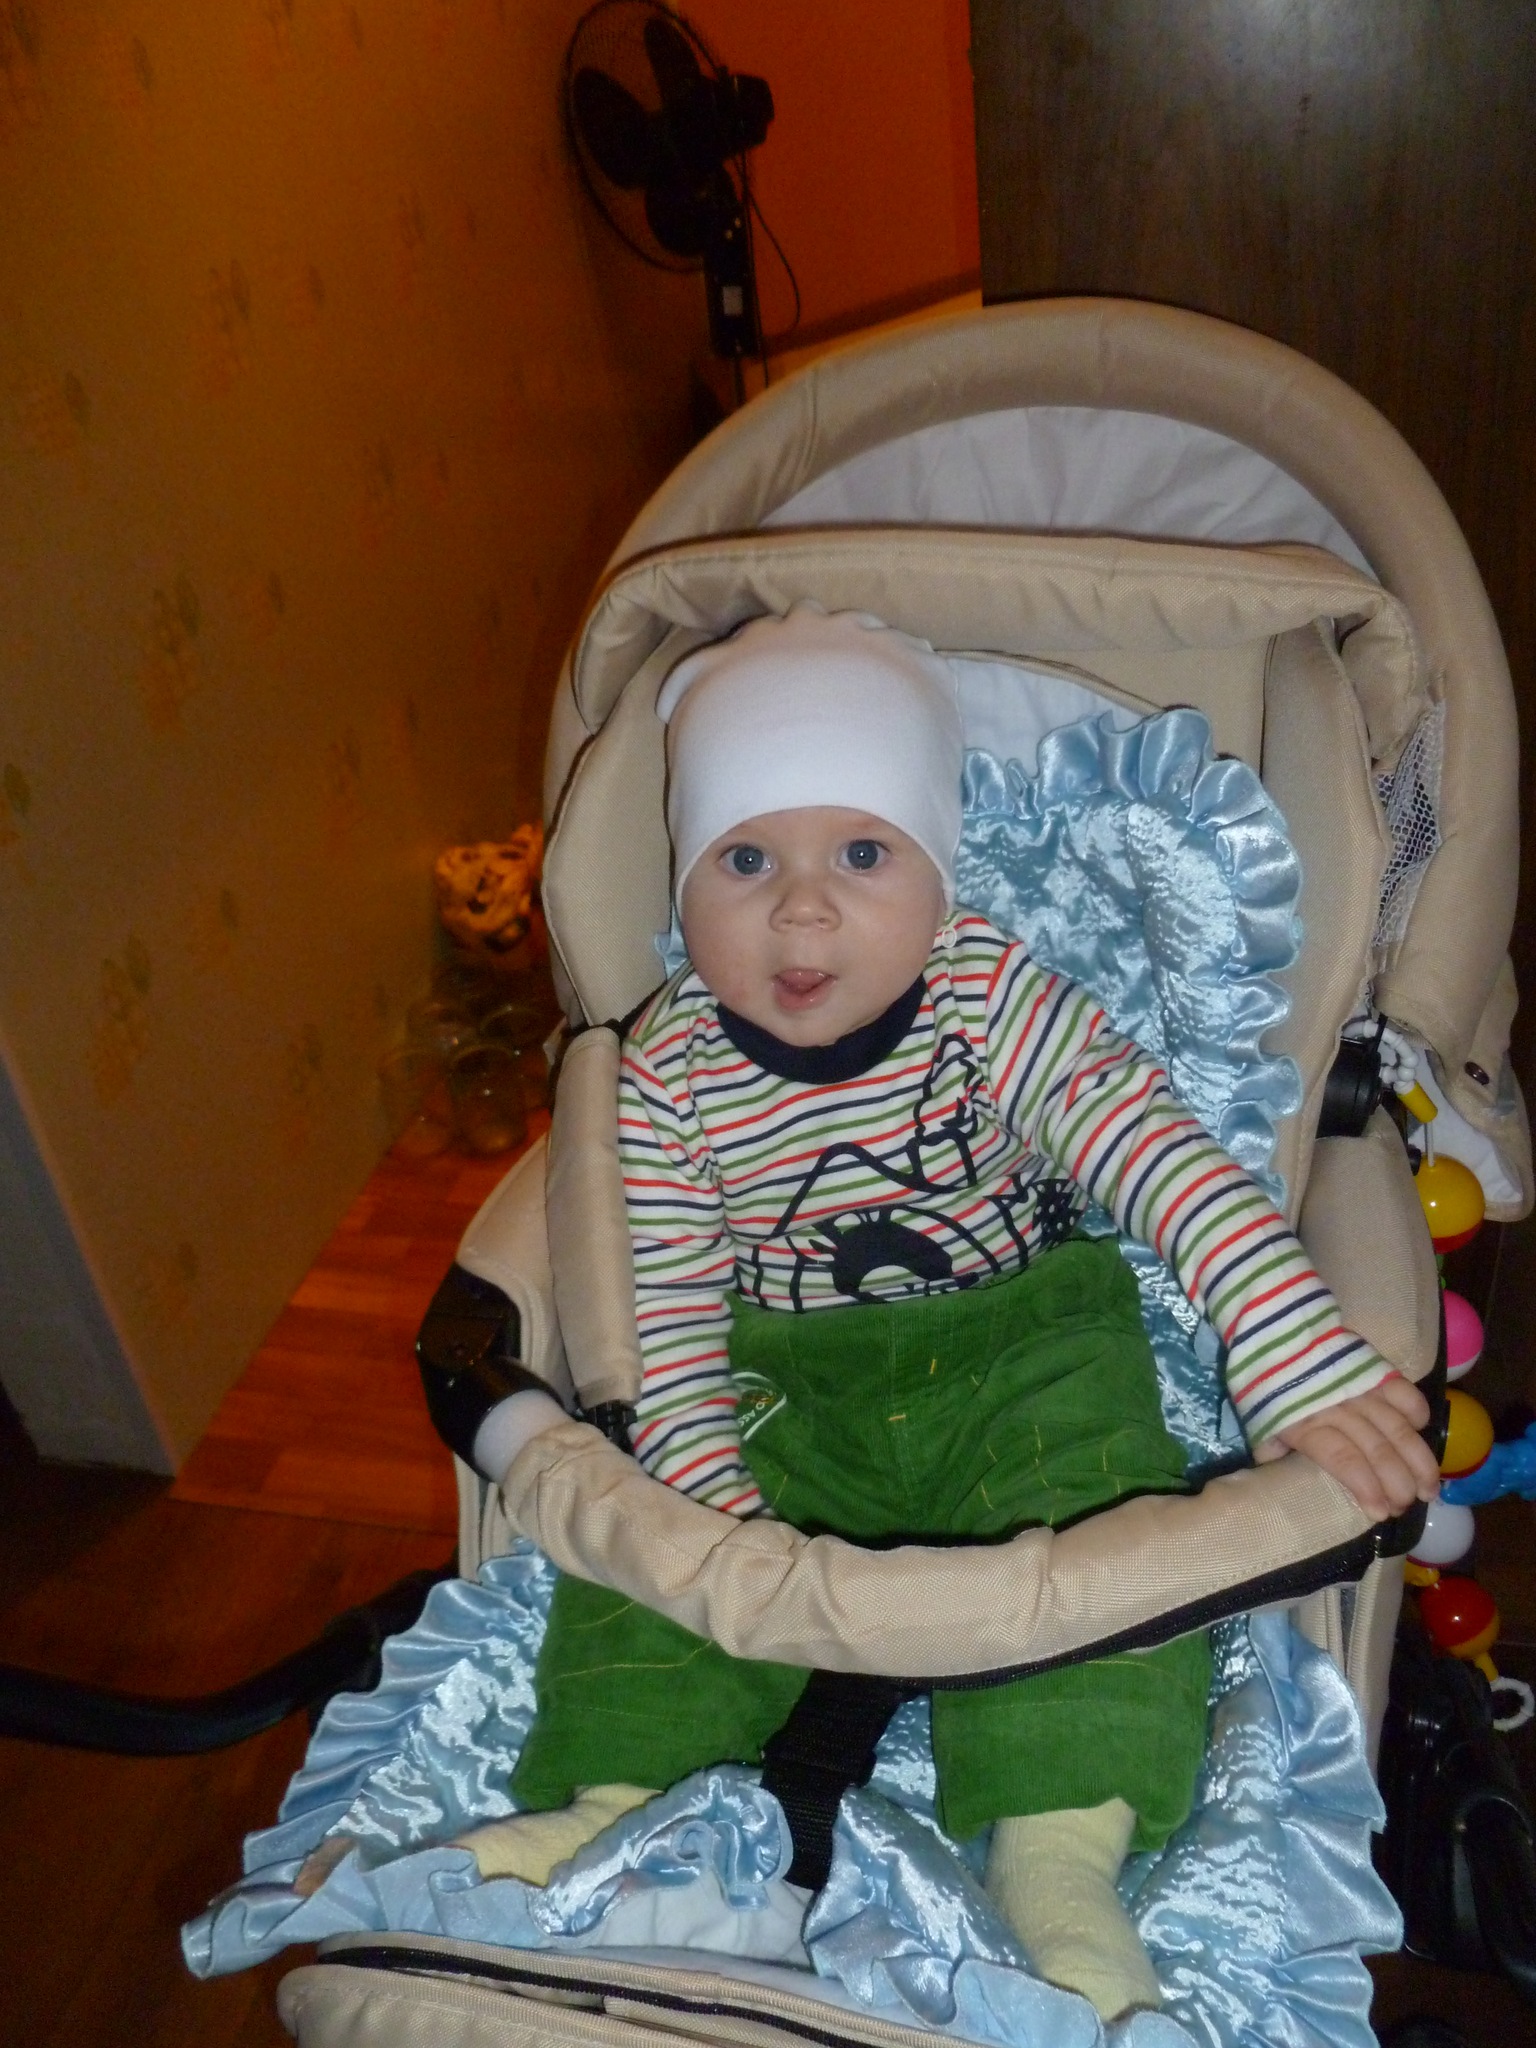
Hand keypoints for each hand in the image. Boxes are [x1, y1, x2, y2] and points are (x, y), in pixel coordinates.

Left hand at [1253, 1375, 1439, 1520]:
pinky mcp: (1375, 1368)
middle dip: (1399, 1485)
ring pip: (1399, 1428)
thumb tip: (1279, 1475)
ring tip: (1430, 1488)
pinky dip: (1417, 1412)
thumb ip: (1272, 1449)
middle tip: (1408, 1504)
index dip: (1367, 1489)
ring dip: (1419, 1461)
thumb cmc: (1265, 1383)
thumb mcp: (1259, 1420)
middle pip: (1378, 1451)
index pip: (1344, 1461)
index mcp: (1308, 1425)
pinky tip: (1422, 1431)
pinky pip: (1404, 1392)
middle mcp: (1339, 1408)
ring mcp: (1361, 1388)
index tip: (1383, 1513)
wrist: (1275, 1331)